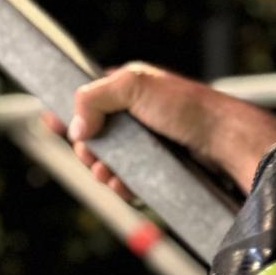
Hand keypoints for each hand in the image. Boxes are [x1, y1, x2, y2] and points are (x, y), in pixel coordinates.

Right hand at [41, 61, 275, 196]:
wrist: (226, 142)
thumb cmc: (187, 107)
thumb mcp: (135, 85)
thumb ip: (95, 97)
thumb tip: (77, 128)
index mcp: (126, 90)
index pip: (86, 101)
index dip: (67, 114)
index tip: (49, 122)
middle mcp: (135, 116)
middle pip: (92, 138)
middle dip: (88, 152)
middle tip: (96, 161)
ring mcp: (146, 144)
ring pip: (109, 163)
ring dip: (105, 173)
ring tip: (114, 177)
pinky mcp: (157, 168)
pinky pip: (128, 181)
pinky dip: (123, 186)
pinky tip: (129, 188)